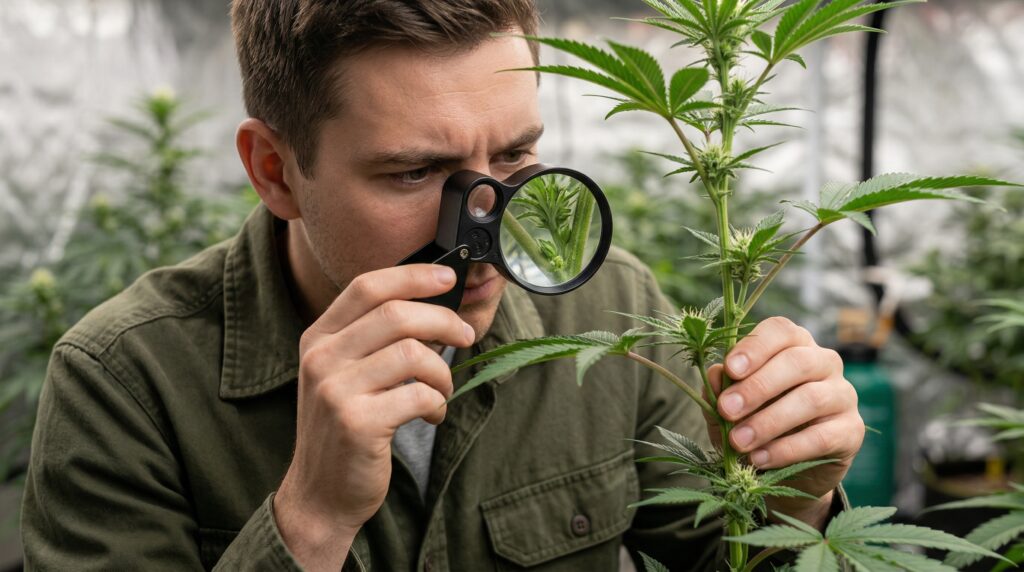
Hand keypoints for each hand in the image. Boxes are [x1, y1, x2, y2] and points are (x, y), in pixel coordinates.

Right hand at [273, 264, 474, 570]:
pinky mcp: (357, 423)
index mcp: (318, 338)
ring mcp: (335, 391)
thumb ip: (374, 340)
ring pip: (412, 353)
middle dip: (443, 320)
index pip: (368, 286)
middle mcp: (321, 358)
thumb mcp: (344, 375)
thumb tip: (435, 308)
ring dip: (441, 370)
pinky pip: (417, 394)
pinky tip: (432, 414)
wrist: (320, 494)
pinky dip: (436, 403)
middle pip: (396, 314)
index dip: (413, 276)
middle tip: (466, 336)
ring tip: (442, 390)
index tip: (448, 277)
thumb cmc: (344, 430)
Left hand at [703, 317, 863, 527]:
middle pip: (797, 361)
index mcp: (794, 344)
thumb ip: (721, 390)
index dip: (755, 347)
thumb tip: (713, 374)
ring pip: (811, 398)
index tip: (730, 369)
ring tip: (739, 441)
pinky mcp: (852, 430)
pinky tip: (760, 459)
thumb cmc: (757, 422)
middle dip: (758, 386)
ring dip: (769, 421)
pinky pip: (822, 437)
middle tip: (727, 409)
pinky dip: (787, 449)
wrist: (792, 469)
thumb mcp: (732, 406)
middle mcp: (824, 362)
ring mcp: (843, 394)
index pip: (780, 331)